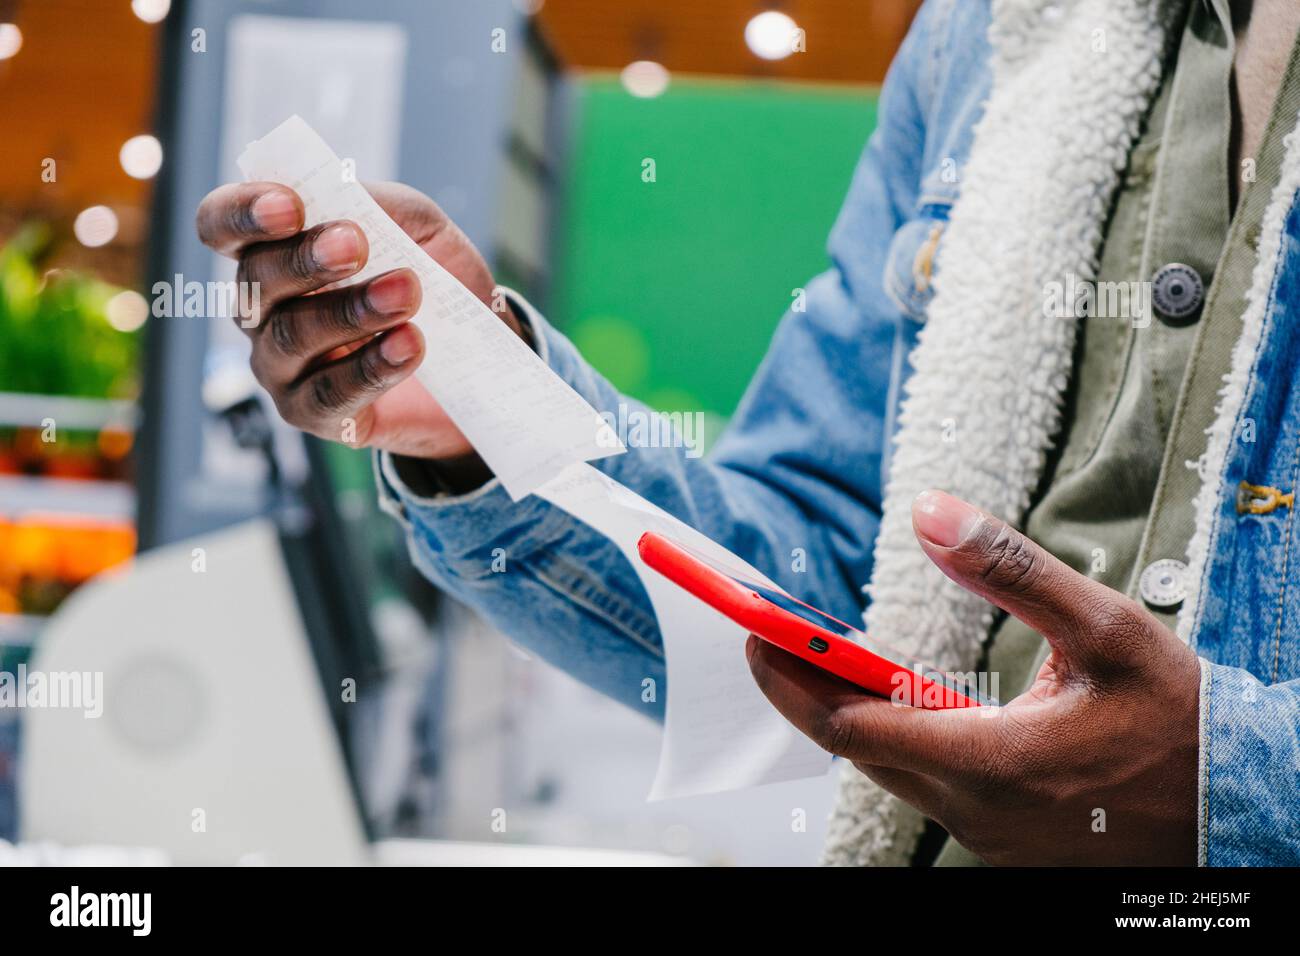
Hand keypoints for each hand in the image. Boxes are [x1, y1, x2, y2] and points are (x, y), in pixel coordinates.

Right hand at [195, 181, 525, 459]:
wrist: (476, 359)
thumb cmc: (430, 280)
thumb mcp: (415, 227)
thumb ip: (378, 205)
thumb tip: (342, 194)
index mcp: (270, 250)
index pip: (222, 224)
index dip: (243, 212)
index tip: (290, 205)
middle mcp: (260, 310)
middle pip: (254, 282)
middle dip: (305, 261)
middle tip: (357, 245)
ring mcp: (279, 368)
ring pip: (291, 337)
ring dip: (350, 312)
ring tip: (406, 294)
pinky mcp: (313, 415)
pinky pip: (329, 394)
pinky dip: (371, 367)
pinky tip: (409, 344)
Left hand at [748, 489, 1201, 864]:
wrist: (1237, 810)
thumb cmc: (1180, 723)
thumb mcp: (1108, 629)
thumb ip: (1013, 570)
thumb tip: (930, 514)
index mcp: (989, 762)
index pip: (848, 724)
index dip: (790, 674)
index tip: (751, 628)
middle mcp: (972, 811)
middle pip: (854, 747)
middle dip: (803, 686)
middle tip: (769, 631)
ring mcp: (984, 833)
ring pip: (885, 768)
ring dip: (845, 711)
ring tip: (818, 653)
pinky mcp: (999, 836)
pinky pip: (921, 784)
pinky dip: (889, 736)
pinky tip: (889, 698)